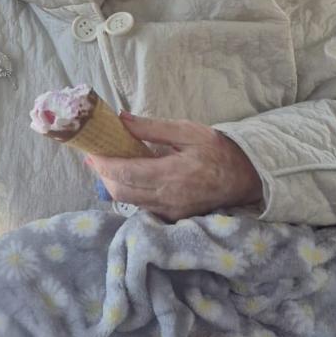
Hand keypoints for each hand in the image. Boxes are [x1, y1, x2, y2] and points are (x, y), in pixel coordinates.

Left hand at [87, 115, 262, 221]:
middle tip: (96, 157)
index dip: (104, 165)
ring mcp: (169, 211)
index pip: (126, 173)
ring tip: (109, 165)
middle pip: (121, 191)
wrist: (244, 179)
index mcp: (171, 174)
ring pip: (129, 201)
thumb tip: (122, 119)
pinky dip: (131, 192)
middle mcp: (167, 197)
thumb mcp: (189, 132)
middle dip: (103, 175)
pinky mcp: (172, 217)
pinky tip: (131, 177)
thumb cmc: (218, 152)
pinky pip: (143, 206)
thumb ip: (153, 128)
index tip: (91, 152)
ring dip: (114, 184)